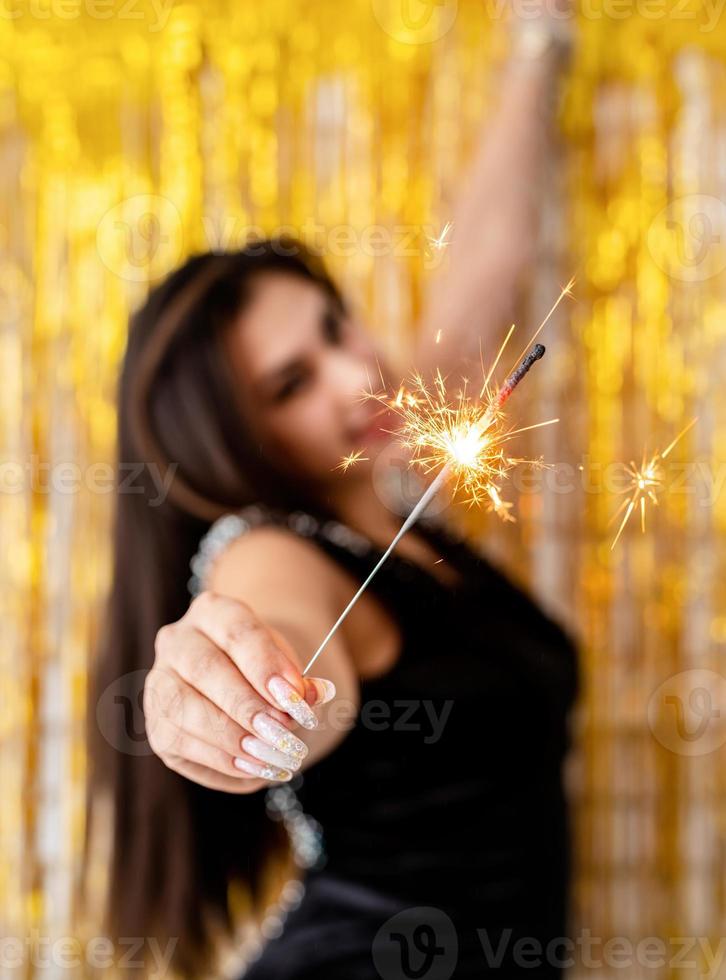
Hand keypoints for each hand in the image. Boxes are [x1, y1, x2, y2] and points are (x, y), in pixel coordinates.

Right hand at [143, 591, 335, 792]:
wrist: (242, 685)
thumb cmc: (266, 671)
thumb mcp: (288, 668)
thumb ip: (298, 682)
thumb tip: (313, 695)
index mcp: (212, 611)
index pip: (237, 632)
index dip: (266, 665)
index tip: (296, 697)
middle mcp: (177, 641)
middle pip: (206, 670)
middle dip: (248, 706)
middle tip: (286, 733)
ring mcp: (159, 682)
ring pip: (185, 709)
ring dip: (234, 738)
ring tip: (275, 756)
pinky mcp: (157, 725)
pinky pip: (182, 744)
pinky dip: (223, 760)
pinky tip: (256, 766)